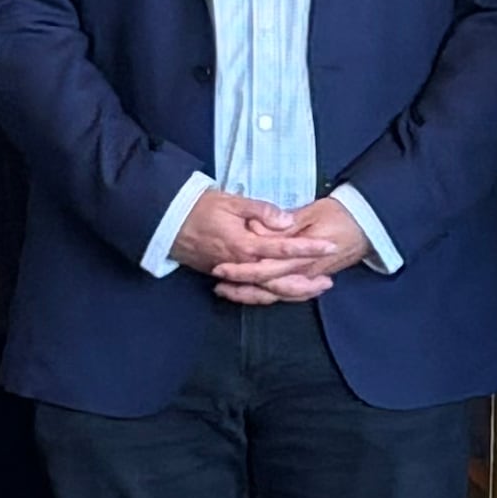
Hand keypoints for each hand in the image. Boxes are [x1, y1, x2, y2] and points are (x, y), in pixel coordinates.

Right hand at [178, 187, 351, 303]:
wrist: (167, 222)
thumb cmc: (199, 207)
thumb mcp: (231, 201)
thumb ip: (261, 211)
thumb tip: (287, 221)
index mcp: (245, 245)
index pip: (284, 249)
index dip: (308, 248)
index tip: (330, 246)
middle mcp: (240, 265)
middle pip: (279, 280)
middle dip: (306, 281)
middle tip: (329, 281)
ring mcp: (232, 274)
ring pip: (266, 291)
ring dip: (291, 292)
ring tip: (313, 290)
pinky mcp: (225, 277)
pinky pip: (252, 292)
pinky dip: (270, 295)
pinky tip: (284, 293)